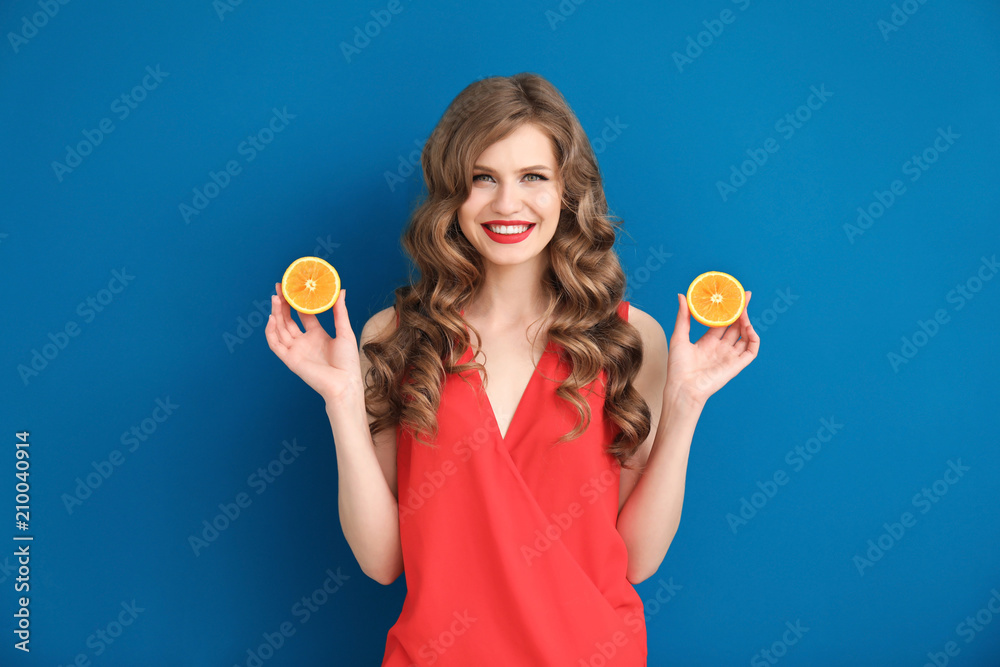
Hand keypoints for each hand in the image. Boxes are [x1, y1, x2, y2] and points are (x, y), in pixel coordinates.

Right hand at [265, 282, 361, 403]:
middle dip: (283, 304)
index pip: (303, 315)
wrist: (344, 382)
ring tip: (275, 297)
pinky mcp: (290, 359)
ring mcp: (296, 350)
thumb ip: (340, 311)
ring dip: (276, 313)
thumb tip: (341, 291)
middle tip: (279, 287)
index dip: (297, 302)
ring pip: (280, 329)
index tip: (294, 287)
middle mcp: (304, 341)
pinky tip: (272, 318)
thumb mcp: (344, 331)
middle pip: (288, 320)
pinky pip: (275, 344)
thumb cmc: (348, 361)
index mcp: (317, 334)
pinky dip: (271, 332)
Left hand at [665, 290, 759, 407]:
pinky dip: (753, 339)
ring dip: (747, 323)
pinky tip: (748, 328)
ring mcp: (729, 356)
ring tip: (744, 312)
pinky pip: (751, 351)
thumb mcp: (679, 337)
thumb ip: (683, 317)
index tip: (733, 295)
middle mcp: (720, 348)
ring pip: (745, 336)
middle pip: (735, 326)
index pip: (722, 322)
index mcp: (708, 341)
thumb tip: (682, 295)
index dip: (728, 310)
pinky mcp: (737, 365)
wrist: (683, 388)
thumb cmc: (678, 367)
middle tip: (745, 296)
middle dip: (741, 312)